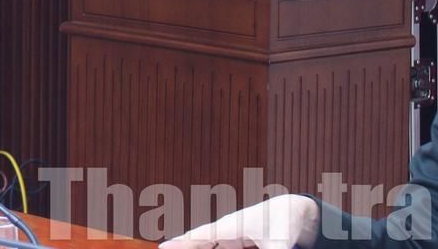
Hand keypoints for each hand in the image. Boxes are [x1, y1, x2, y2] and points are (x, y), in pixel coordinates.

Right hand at [161, 194, 318, 248]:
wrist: (294, 212)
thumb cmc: (284, 222)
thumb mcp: (279, 242)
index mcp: (231, 227)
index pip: (201, 236)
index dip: (183, 243)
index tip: (163, 247)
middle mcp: (226, 232)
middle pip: (198, 241)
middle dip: (182, 245)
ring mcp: (230, 238)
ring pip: (207, 245)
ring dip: (194, 246)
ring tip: (172, 247)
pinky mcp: (238, 244)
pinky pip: (217, 248)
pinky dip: (207, 248)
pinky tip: (197, 245)